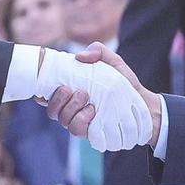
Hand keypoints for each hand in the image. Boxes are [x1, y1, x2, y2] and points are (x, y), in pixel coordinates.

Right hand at [35, 45, 154, 149]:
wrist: (143, 103)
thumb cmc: (125, 84)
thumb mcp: (114, 63)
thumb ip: (99, 51)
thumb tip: (80, 56)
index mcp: (72, 92)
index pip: (46, 95)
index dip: (40, 92)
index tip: (44, 86)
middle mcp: (73, 108)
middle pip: (51, 109)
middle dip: (58, 98)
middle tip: (75, 90)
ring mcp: (80, 121)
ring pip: (62, 119)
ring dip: (72, 108)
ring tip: (88, 100)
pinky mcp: (90, 133)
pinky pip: (76, 129)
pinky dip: (81, 119)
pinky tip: (93, 112)